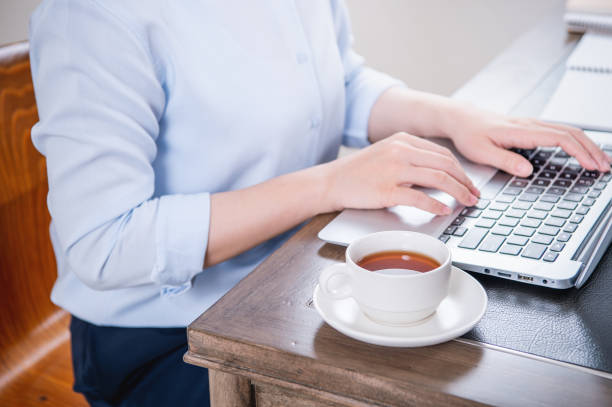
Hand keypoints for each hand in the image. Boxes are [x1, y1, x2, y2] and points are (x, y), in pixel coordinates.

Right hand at [324, 132, 479, 214]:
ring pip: (438, 178)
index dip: (461, 169)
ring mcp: (394, 169)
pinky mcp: (387, 189)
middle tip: (475, 195)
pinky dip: (436, 205)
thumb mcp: (386, 154)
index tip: (469, 182)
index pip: (442, 153)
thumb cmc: (358, 172)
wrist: (331, 181)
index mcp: (403, 140)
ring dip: (458, 192)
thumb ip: (411, 159)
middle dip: (465, 181)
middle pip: (446, 164)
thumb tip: (439, 174)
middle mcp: (401, 150)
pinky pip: (420, 197)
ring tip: (467, 202)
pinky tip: (444, 210)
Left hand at [449, 106, 611, 176]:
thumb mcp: (481, 151)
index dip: (579, 152)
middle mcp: (531, 125)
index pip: (560, 138)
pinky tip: (582, 152)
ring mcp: (532, 126)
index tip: (591, 166)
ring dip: (587, 145)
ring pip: (568, 131)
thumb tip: (526, 171)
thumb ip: (504, 160)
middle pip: (571, 133)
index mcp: (521, 130)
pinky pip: (560, 132)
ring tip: (601, 161)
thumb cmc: (468, 134)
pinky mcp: (530, 129)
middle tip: (606, 168)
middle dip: (592, 150)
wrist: (461, 119)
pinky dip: (576, 142)